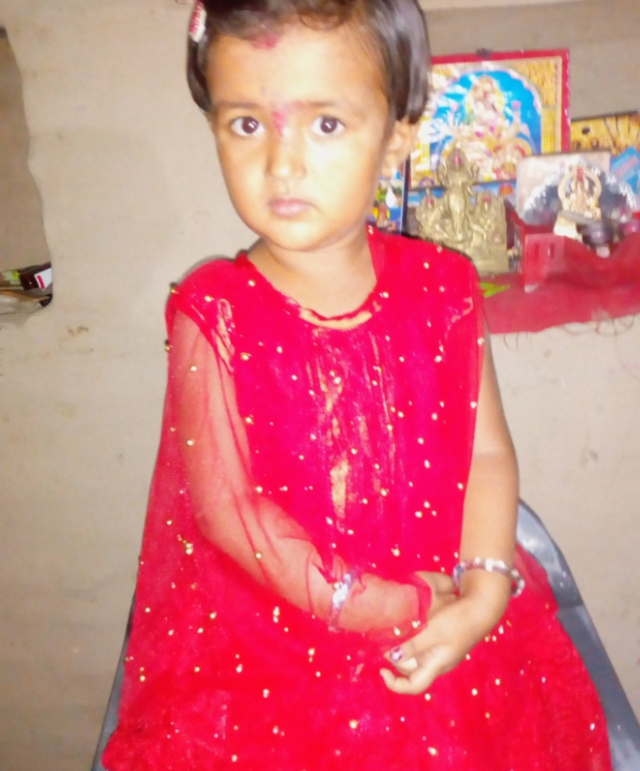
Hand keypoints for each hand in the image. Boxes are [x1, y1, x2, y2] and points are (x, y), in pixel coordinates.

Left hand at [380, 587, 503, 694]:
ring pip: (414, 655)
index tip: (381, 670)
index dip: (395, 684)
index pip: (414, 685)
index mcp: (436, 665)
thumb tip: (392, 657)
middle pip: (410, 668)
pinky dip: (411, 638)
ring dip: (402, 646)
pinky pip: (421, 644)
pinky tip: (406, 624)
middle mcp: (438, 662)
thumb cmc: (459, 620)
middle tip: (384, 639)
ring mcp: (441, 651)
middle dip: (396, 657)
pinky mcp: (443, 640)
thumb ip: (414, 644)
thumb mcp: (434, 631)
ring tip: (391, 631)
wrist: (481, 606)